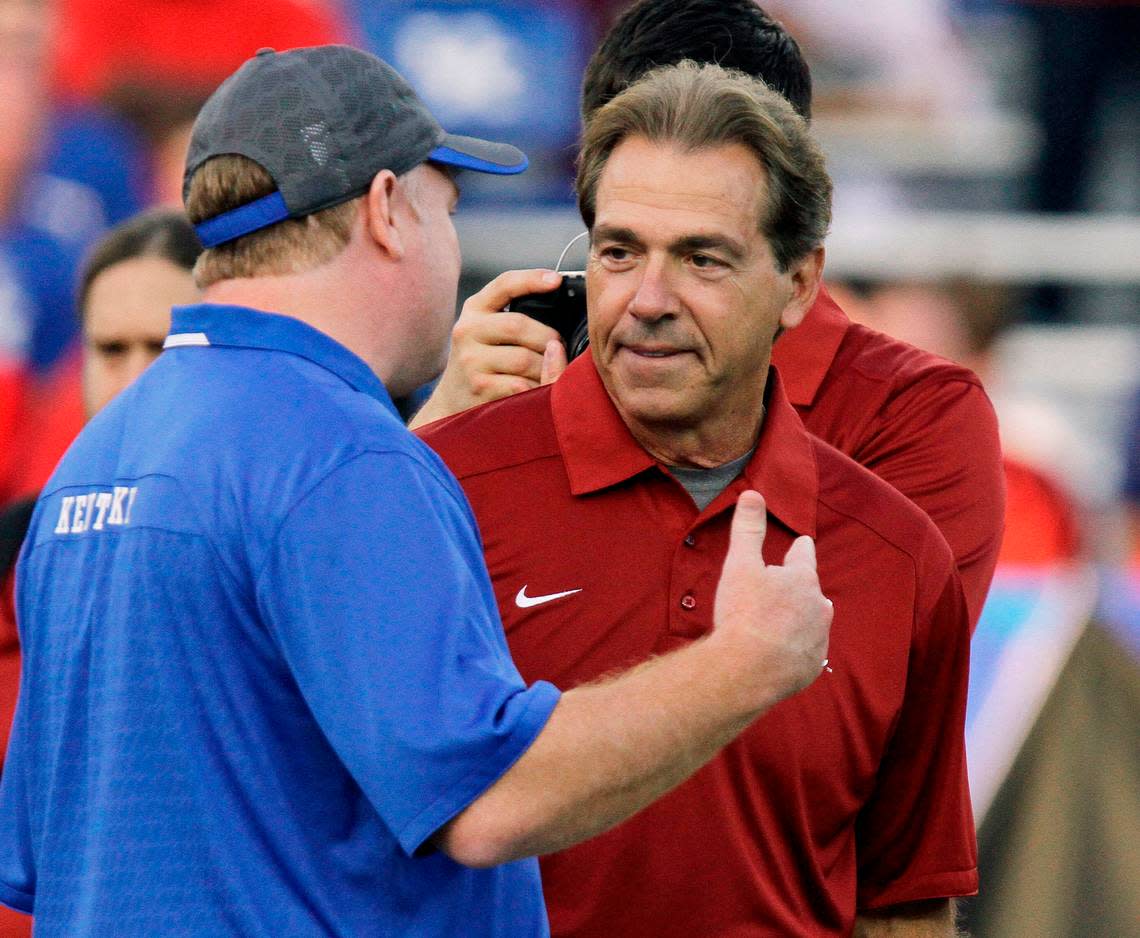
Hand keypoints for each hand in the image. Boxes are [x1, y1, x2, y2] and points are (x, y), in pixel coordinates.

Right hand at [409, 269, 568, 427]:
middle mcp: (467, 330)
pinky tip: (538, 389)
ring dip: (545, 367)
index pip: (504, 285)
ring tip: (549, 371)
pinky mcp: (479, 387)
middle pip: (519, 325)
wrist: (452, 400)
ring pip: (524, 358)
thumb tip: (561, 307)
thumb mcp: (488, 330)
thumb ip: (515, 316)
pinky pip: (520, 385)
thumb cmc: (483, 361)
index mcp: (475, 308)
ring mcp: (470, 360)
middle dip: (548, 337)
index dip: (531, 280)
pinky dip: (536, 388)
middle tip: (560, 347)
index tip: (556, 281)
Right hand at [712, 490, 832, 708]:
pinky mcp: (812, 667)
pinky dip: (794, 647)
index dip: (798, 549)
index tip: (800, 545)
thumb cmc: (743, 613)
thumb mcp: (740, 564)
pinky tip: (777, 651)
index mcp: (803, 579)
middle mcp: (819, 608)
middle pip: (811, 590)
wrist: (746, 671)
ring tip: (777, 622)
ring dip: (798, 618)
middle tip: (778, 589)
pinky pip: (806, 651)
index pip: (805, 554)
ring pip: (811, 621)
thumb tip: (752, 493)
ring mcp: (818, 639)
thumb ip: (748, 528)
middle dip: (797, 587)